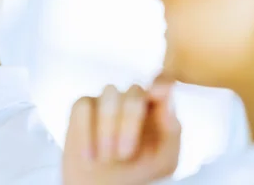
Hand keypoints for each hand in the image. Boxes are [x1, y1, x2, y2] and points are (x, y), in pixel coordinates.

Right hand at [62, 75, 180, 184]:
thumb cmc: (138, 172)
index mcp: (156, 108)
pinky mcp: (82, 107)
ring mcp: (106, 100)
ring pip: (110, 94)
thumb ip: (171, 131)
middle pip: (135, 92)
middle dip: (130, 124)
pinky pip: (83, 106)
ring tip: (107, 157)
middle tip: (124, 154)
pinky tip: (89, 156)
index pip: (163, 81)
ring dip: (108, 129)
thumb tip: (166, 103)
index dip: (161, 82)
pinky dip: (86, 132)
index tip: (158, 93)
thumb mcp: (164, 160)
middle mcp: (132, 99)